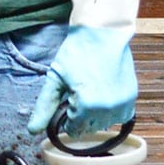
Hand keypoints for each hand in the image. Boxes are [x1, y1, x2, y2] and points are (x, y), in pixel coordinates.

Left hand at [28, 25, 136, 139]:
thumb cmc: (75, 53)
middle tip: (77, 94)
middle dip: (81, 116)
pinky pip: (121, 116)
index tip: (66, 102)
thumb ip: (44, 108)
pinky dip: (111, 110)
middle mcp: (107, 108)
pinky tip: (103, 95)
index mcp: (87, 106)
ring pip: (105, 124)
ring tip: (90, 92)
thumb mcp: (55, 80)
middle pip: (89, 128)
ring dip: (96, 115)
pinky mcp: (131, 97)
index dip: (67, 118)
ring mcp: (122, 103)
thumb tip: (32, 131)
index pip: (74, 129)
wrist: (102, 33)